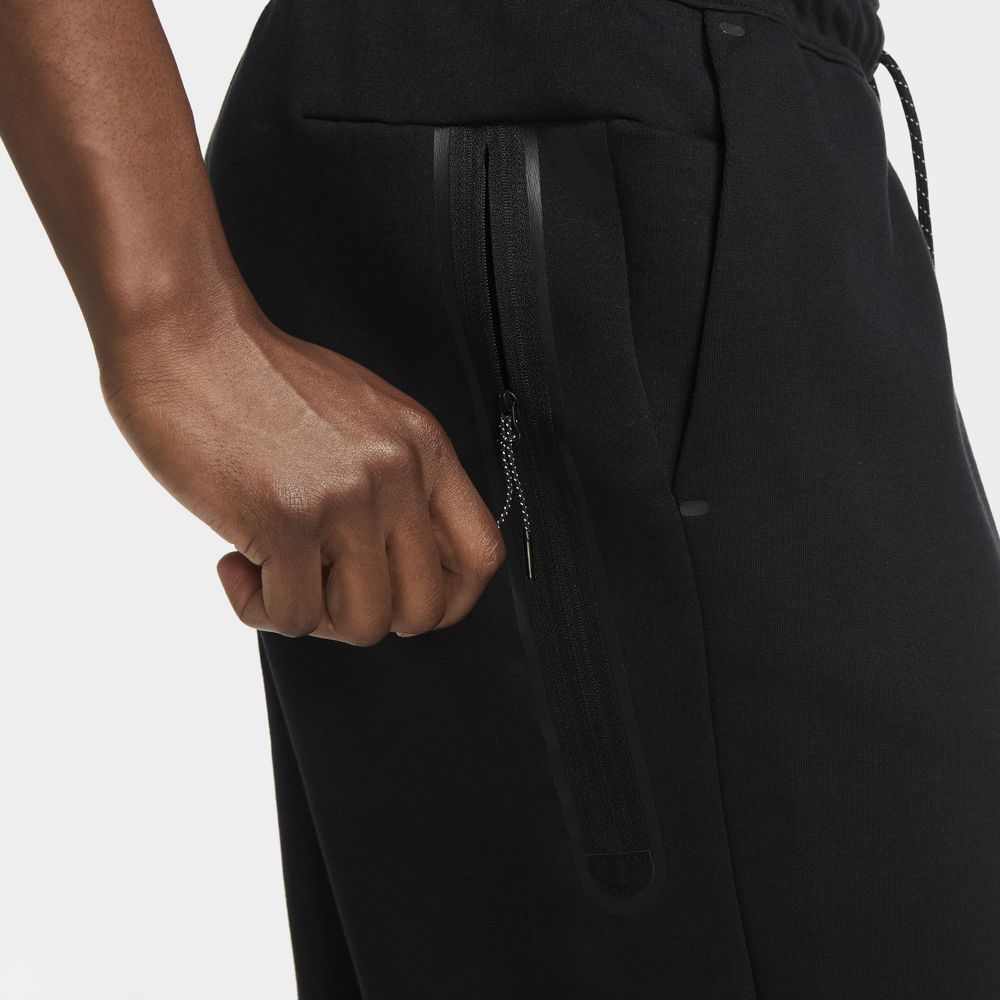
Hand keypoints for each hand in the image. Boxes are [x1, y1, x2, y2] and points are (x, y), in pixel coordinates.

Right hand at [97, 295, 505, 643]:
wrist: (185, 333)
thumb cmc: (260, 375)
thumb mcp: (362, 415)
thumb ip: (393, 480)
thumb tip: (391, 558)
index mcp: (423, 448)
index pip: (482, 555)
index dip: (449, 600)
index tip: (401, 598)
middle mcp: (396, 475)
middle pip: (424, 608)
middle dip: (370, 616)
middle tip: (324, 588)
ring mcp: (346, 499)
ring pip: (364, 625)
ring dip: (314, 617)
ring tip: (276, 574)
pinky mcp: (286, 519)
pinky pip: (294, 616)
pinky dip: (259, 607)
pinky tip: (237, 564)